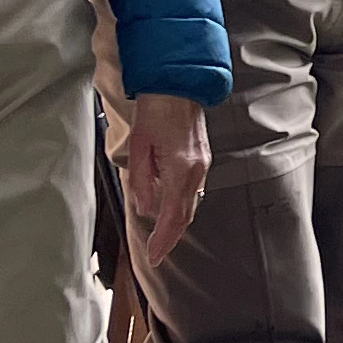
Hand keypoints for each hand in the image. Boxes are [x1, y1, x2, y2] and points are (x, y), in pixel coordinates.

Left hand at [120, 92, 211, 269]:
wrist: (179, 85)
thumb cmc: (155, 110)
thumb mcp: (139, 146)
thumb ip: (143, 181)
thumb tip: (146, 209)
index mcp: (180, 168)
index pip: (171, 215)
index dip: (162, 240)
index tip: (154, 256)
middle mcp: (196, 171)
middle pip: (185, 216)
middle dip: (171, 239)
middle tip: (157, 256)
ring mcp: (203, 166)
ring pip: (191, 205)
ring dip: (177, 225)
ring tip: (163, 241)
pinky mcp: (203, 160)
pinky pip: (194, 192)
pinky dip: (183, 208)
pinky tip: (172, 213)